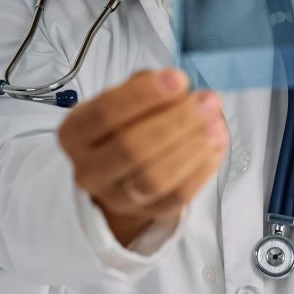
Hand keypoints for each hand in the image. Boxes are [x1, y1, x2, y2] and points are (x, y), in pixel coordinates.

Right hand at [58, 69, 227, 244]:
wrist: (120, 171)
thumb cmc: (124, 123)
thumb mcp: (123, 96)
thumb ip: (144, 85)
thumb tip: (175, 83)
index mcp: (75, 133)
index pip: (105, 114)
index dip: (144, 96)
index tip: (180, 79)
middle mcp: (88, 170)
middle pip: (132, 148)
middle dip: (176, 121)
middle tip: (208, 100)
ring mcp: (116, 198)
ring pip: (154, 179)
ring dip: (192, 148)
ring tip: (217, 123)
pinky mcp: (147, 214)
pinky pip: (177, 196)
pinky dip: (202, 169)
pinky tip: (217, 144)